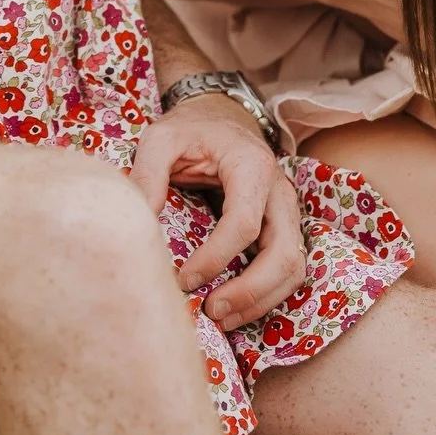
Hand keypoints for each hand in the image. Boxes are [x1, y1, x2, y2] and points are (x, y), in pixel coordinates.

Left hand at [129, 93, 306, 328]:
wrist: (221, 116)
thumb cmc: (191, 128)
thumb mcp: (161, 138)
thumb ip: (147, 173)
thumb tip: (141, 222)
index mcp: (252, 166)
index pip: (244, 224)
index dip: (216, 258)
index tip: (183, 278)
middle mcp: (280, 191)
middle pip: (284, 254)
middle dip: (250, 291)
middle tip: (211, 310)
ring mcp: (287, 211)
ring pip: (294, 268)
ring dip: (263, 300)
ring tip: (223, 318)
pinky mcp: (284, 227)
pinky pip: (289, 269)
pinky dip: (267, 294)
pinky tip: (236, 308)